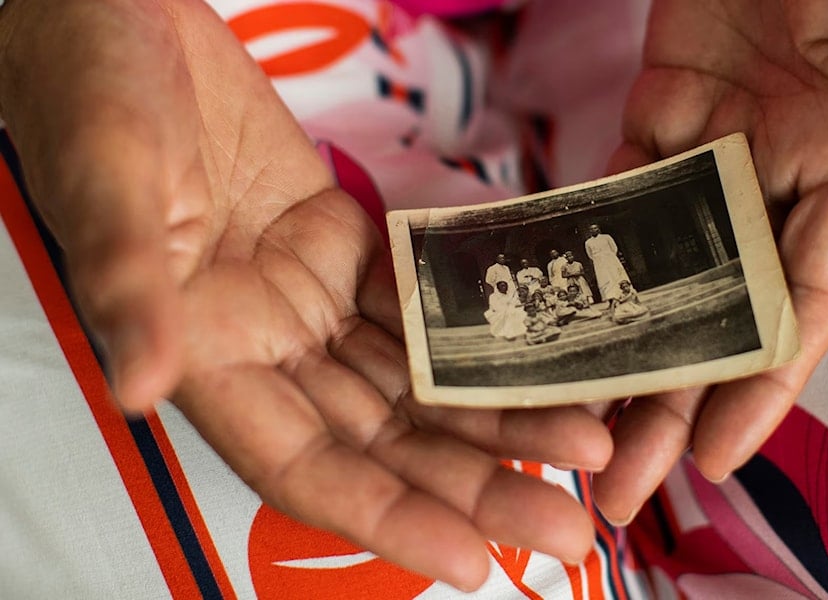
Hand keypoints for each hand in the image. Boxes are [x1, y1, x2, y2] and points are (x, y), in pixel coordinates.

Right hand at [0, 0, 611, 588]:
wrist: (121, 11)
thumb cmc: (93, 87)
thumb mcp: (108, 183)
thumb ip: (130, 285)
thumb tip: (142, 388)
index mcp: (203, 350)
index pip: (305, 467)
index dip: (387, 519)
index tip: (471, 562)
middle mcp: (261, 342)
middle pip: (383, 440)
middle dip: (474, 484)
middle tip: (567, 521)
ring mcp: (304, 295)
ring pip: (413, 379)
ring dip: (493, 413)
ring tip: (581, 438)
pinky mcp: (337, 242)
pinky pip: (416, 303)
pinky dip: (474, 333)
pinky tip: (535, 355)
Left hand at [594, 0, 827, 522]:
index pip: (803, 307)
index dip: (761, 387)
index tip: (712, 457)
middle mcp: (777, 181)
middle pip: (716, 316)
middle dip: (669, 405)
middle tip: (618, 488)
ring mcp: (712, 154)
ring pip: (657, 272)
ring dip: (615, 352)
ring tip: (567, 427)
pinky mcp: (659, 119)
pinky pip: (615, 198)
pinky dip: (582, 254)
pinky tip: (544, 313)